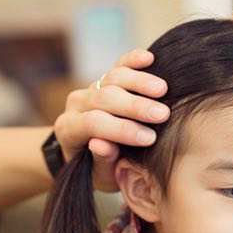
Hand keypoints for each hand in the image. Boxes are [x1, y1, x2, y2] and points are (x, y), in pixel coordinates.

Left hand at [53, 49, 169, 191]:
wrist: (82, 153)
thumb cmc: (94, 169)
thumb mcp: (97, 174)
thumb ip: (100, 160)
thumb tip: (100, 145)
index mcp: (69, 130)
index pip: (94, 123)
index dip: (122, 130)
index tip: (150, 138)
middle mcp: (76, 105)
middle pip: (104, 98)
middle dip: (135, 106)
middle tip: (162, 114)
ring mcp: (90, 89)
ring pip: (112, 78)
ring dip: (139, 82)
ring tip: (163, 90)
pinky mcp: (104, 80)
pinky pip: (118, 66)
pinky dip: (133, 60)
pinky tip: (150, 58)